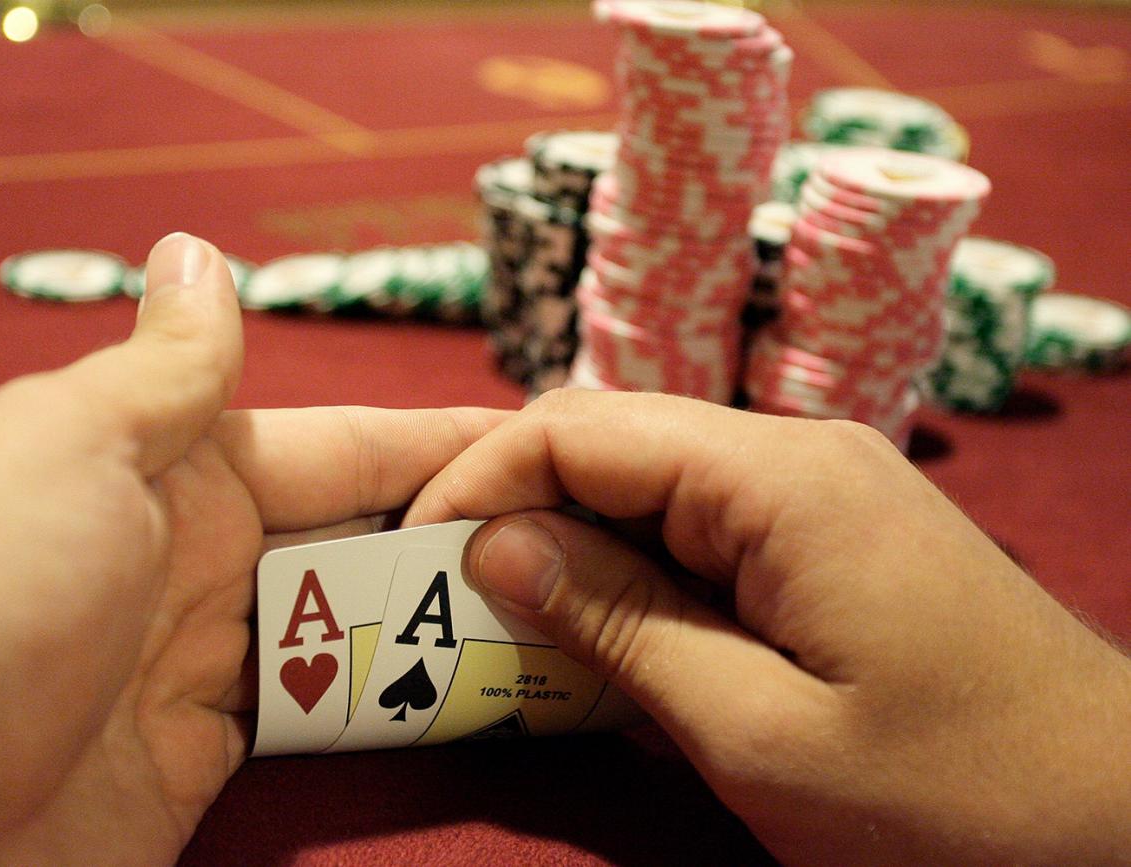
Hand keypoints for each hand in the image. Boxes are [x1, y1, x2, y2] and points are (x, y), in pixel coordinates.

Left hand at [0, 233, 505, 864]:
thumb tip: (200, 252)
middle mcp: (196, 553)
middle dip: (460, 537)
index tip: (545, 448)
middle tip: (581, 547)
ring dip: (436, 619)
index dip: (442, 446)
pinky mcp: (207, 750)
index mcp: (170, 465)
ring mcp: (204, 656)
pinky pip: (321, 709)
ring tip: (552, 619)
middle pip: (359, 536)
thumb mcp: (73, 443)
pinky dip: (388, 698)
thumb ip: (165, 366)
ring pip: (352, 623)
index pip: (340, 444)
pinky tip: (459, 690)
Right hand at [407, 389, 1130, 865]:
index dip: (478, 481)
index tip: (412, 562)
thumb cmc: (952, 796)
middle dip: (518, 518)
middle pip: (613, 449)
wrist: (1128, 823)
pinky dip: (644, 587)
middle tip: (448, 610)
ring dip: (578, 560)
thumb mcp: (757, 732)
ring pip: (654, 495)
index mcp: (776, 476)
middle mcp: (797, 454)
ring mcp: (825, 493)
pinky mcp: (837, 541)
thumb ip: (617, 626)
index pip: (580, 429)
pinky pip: (707, 537)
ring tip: (519, 641)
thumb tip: (495, 545)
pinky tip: (621, 657)